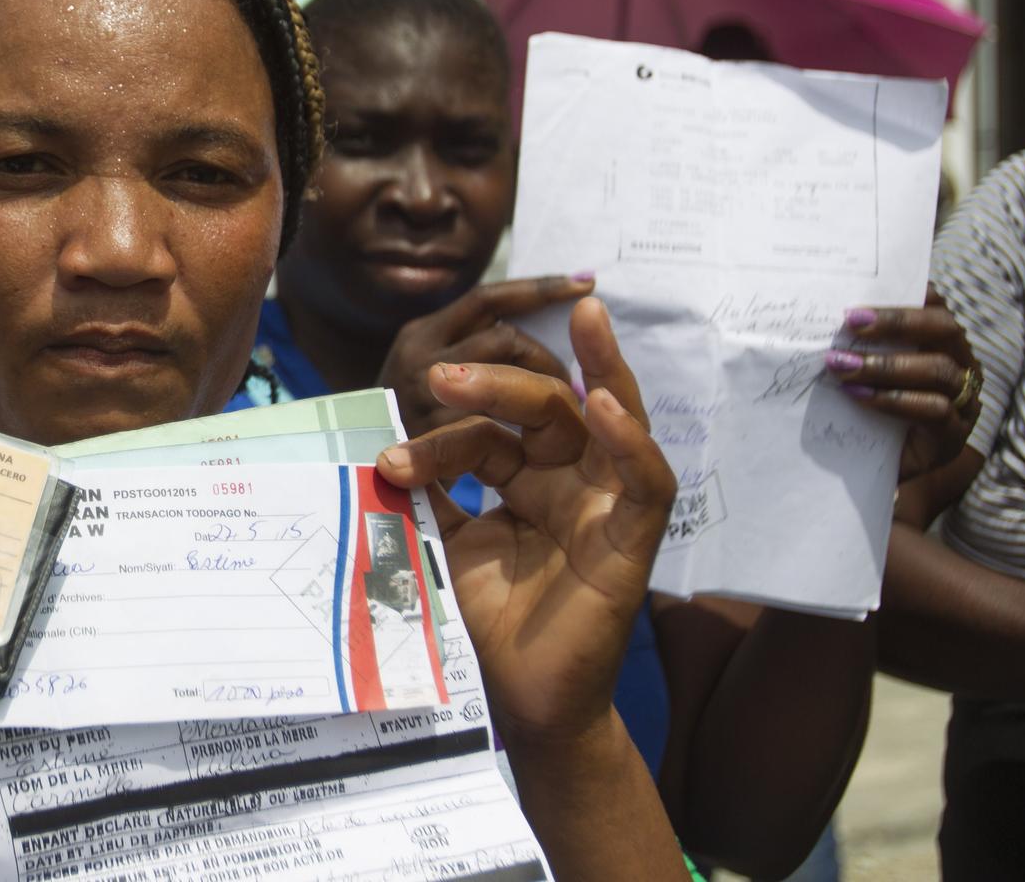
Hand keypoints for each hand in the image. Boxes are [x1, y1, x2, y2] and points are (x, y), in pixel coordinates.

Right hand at [375, 275, 590, 435]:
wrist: (342, 466)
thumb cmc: (399, 424)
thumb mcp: (422, 374)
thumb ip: (464, 351)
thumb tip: (521, 338)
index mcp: (423, 333)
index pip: (489, 299)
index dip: (540, 288)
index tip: (586, 282)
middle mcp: (420, 354)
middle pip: (506, 338)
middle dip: (546, 359)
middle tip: (569, 386)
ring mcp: (423, 395)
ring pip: (503, 378)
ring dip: (539, 394)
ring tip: (557, 417)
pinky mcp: (430, 436)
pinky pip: (488, 425)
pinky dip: (517, 433)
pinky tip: (537, 450)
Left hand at [375, 296, 674, 744]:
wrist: (517, 703)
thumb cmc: (485, 626)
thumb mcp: (446, 544)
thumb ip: (429, 493)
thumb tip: (375, 440)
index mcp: (526, 479)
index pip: (487, 433)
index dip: (440, 438)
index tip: (388, 460)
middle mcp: (571, 481)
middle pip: (547, 407)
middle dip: (496, 383)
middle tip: (438, 375)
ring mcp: (608, 504)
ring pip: (608, 417)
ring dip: (584, 371)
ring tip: (573, 321)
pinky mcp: (637, 538)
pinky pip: (649, 479)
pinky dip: (632, 439)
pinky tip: (603, 403)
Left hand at [824, 286, 982, 483]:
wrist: (876, 471)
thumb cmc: (870, 412)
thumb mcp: (867, 373)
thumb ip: (862, 345)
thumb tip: (824, 312)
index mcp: (946, 344)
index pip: (936, 308)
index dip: (910, 296)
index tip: (874, 289)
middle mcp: (963, 367)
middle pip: (945, 330)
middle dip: (897, 322)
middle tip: (851, 321)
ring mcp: (965, 402)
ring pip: (938, 370)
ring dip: (886, 365)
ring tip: (842, 365)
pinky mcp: (954, 436)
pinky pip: (934, 410)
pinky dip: (893, 400)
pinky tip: (859, 395)